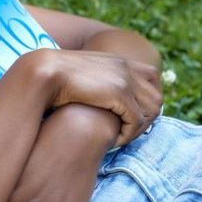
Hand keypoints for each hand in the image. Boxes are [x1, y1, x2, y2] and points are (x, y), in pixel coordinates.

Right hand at [28, 49, 161, 145]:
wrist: (45, 72)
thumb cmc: (54, 79)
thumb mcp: (81, 76)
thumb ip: (96, 82)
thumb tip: (98, 96)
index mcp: (118, 60)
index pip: (152, 77)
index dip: (148, 98)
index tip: (135, 115)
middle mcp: (126, 67)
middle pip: (156, 97)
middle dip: (146, 119)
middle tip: (128, 132)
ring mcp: (126, 79)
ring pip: (150, 111)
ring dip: (138, 129)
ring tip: (121, 138)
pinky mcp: (120, 94)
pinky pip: (136, 122)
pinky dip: (128, 135)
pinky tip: (113, 141)